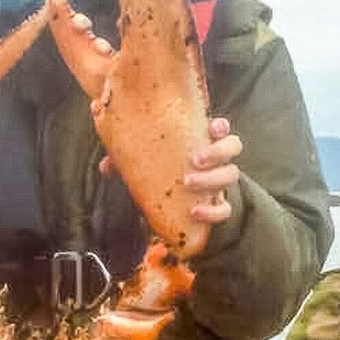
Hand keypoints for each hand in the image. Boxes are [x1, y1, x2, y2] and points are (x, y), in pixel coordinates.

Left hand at [99, 117, 241, 224]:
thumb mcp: (144, 160)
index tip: (211, 128)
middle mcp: (216, 159)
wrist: (173, 201)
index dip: (221, 126)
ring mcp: (219, 182)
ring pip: (232, 174)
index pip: (221, 128)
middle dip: (216, 152)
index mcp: (202, 141)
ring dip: (212, 179)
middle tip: (193, 160)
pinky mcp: (218, 205)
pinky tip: (195, 212)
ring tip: (188, 182)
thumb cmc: (160, 170)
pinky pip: (226, 209)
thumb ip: (126, 158)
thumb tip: (105, 167)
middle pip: (233, 146)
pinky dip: (213, 211)